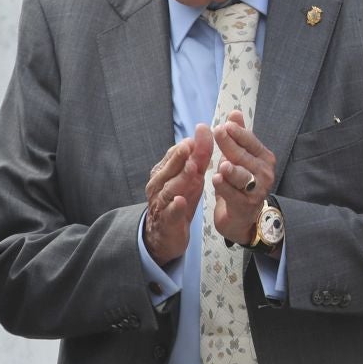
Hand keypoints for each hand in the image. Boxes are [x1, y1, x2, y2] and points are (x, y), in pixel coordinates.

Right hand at [143, 127, 212, 262]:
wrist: (165, 234)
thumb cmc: (179, 199)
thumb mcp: (191, 177)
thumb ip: (198, 156)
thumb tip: (204, 129)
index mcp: (163, 172)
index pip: (173, 155)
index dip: (186, 145)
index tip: (199, 131)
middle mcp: (159, 185)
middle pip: (169, 169)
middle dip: (179, 157)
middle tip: (190, 144)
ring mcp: (161, 203)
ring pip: (169, 189)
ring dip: (180, 178)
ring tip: (191, 168)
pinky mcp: (167, 221)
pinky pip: (170, 213)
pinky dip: (175, 207)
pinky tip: (181, 201)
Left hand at [210, 110, 276, 246]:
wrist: (242, 215)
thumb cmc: (240, 181)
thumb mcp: (240, 156)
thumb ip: (239, 136)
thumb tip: (235, 112)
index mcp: (264, 157)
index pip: (251, 141)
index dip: (238, 133)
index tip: (225, 125)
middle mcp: (265, 173)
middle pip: (245, 157)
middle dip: (230, 145)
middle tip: (218, 133)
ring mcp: (258, 190)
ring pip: (243, 176)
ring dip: (232, 170)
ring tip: (222, 164)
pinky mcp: (247, 205)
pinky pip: (234, 195)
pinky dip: (224, 187)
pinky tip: (216, 180)